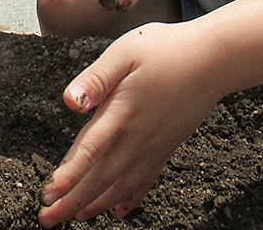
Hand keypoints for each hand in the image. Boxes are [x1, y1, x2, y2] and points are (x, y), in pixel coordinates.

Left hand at [39, 22, 222, 225]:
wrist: (213, 60)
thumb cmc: (167, 49)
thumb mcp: (125, 51)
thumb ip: (96, 78)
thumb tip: (70, 102)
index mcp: (122, 112)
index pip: (90, 151)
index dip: (68, 176)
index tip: (48, 195)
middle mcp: (138, 136)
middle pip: (101, 177)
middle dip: (73, 200)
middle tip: (48, 218)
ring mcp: (154, 145)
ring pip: (121, 185)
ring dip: (96, 204)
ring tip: (74, 217)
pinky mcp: (166, 146)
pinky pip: (145, 181)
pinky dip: (130, 199)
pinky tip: (118, 210)